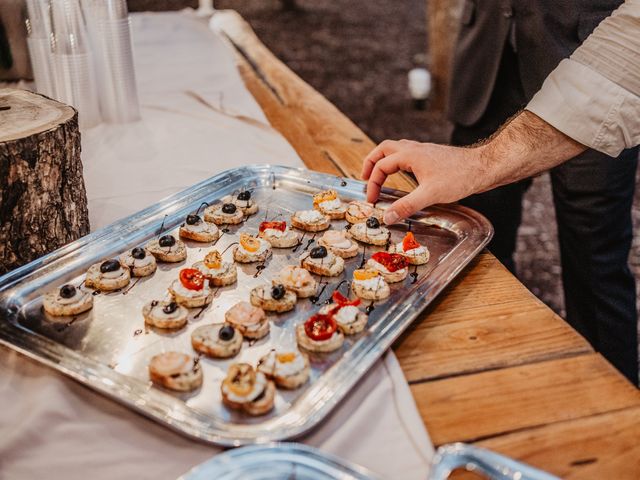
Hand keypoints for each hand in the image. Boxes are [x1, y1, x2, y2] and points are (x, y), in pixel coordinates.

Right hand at [361, 139, 481, 223]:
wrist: (483, 167)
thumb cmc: (460, 177)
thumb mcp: (430, 195)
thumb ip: (406, 206)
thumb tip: (387, 217)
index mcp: (409, 155)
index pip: (381, 166)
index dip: (372, 183)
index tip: (372, 199)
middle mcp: (414, 149)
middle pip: (383, 149)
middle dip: (371, 163)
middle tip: (365, 178)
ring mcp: (423, 150)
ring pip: (396, 148)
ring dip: (384, 160)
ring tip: (379, 174)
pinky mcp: (431, 155)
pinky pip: (407, 153)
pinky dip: (397, 161)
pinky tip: (403, 174)